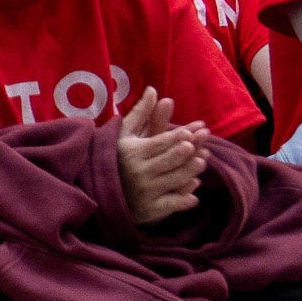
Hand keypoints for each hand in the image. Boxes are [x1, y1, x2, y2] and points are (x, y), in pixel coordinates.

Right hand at [113, 89, 206, 226]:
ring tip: (201, 162)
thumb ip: (141, 114)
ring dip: (193, 171)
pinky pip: (174, 203)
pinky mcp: (151, 210)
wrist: (100, 195)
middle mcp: (139, 172)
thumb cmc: (117, 160)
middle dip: (190, 151)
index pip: (162, 141)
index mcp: (133, 152)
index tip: (190, 132)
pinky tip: (194, 190)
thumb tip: (155, 90)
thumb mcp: (125, 136)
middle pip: (173, 159)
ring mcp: (146, 192)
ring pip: (178, 179)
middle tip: (199, 146)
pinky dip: (186, 197)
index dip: (179, 135)